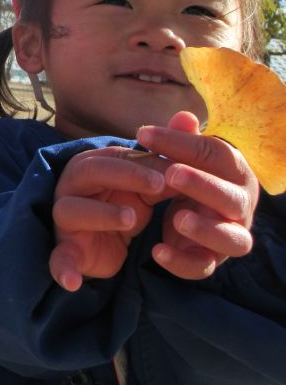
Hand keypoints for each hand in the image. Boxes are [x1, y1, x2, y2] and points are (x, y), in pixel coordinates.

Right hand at [50, 146, 167, 291]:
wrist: (104, 240)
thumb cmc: (125, 201)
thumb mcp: (147, 179)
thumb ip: (165, 152)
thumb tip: (189, 116)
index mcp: (92, 165)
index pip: (113, 155)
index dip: (141, 161)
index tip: (173, 170)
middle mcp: (73, 187)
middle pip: (88, 172)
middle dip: (124, 176)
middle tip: (159, 187)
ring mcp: (65, 219)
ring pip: (70, 210)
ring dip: (100, 214)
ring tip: (133, 219)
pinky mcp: (66, 249)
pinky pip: (58, 258)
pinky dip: (62, 268)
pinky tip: (72, 282)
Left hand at [137, 111, 258, 279]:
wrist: (195, 211)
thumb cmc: (191, 176)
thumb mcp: (184, 157)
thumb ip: (182, 140)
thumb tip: (183, 117)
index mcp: (235, 172)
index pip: (215, 155)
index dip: (181, 143)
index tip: (143, 134)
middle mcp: (240, 206)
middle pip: (231, 198)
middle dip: (203, 186)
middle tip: (172, 173)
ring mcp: (230, 235)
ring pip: (232, 239)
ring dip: (206, 229)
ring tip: (177, 218)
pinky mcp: (211, 260)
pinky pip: (203, 267)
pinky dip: (182, 263)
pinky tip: (158, 252)